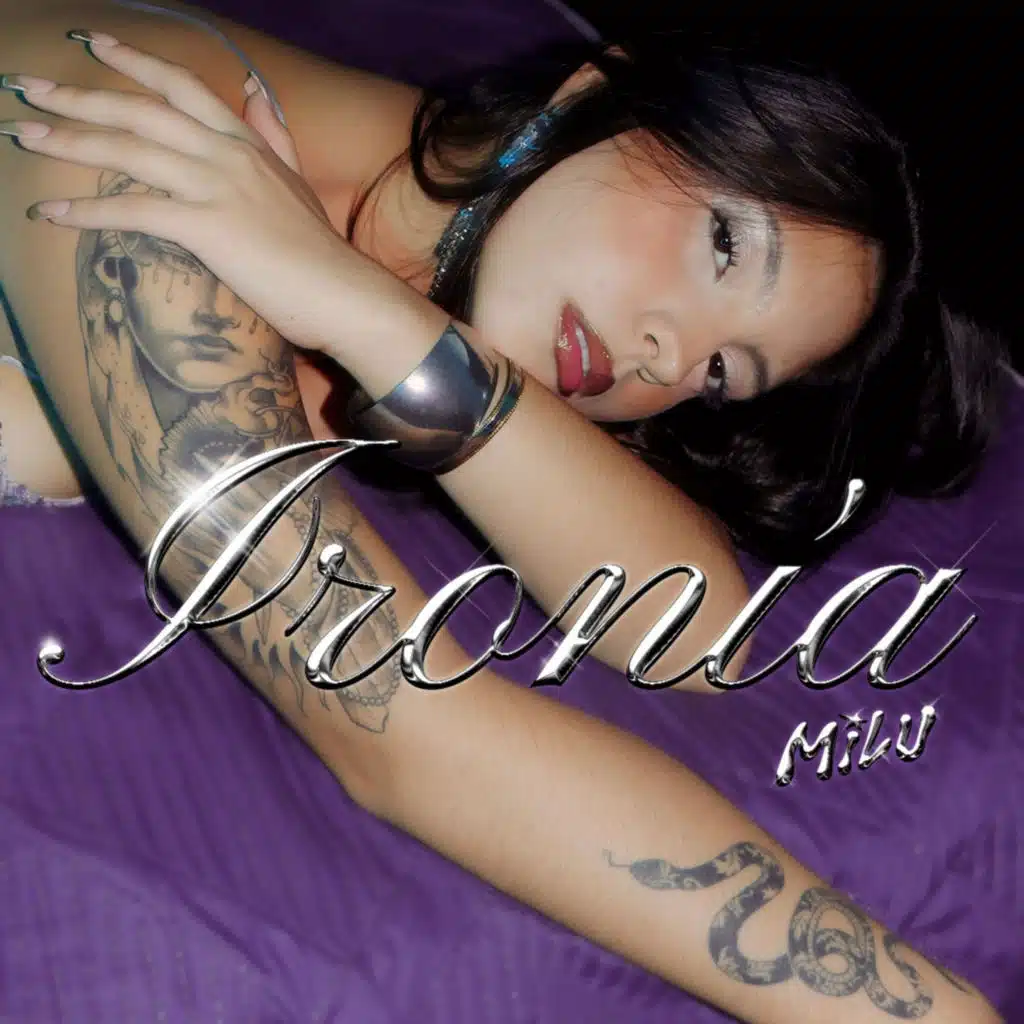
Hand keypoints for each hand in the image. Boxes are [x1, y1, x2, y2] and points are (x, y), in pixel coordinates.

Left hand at [4, 35, 352, 352]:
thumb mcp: (297, 183)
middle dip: (80, 97)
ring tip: (24, 136)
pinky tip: (51, 212)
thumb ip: (274, 136)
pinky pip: (135, 211)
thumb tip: (255, 91)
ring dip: (70, 142)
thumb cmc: (320, 252)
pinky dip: (87, 212)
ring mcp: (218, 187)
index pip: (185, 88)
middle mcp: (228, 155)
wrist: (344, 294)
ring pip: (130, 151)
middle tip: (29, 88)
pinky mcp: (209, 227)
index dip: (137, 62)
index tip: (98, 43)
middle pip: (143, 110)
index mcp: (247, 143)